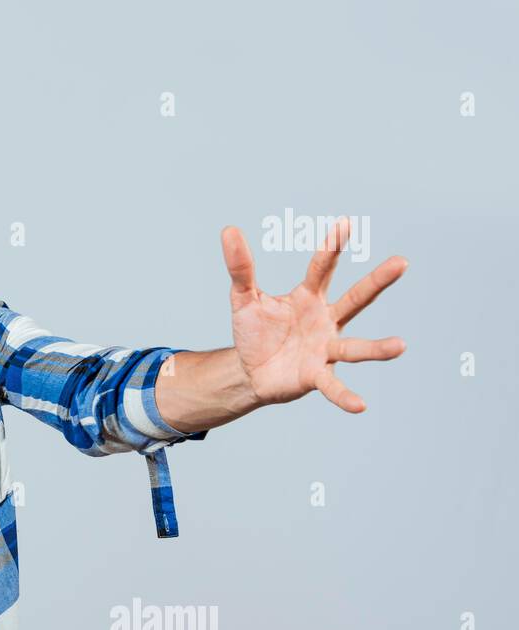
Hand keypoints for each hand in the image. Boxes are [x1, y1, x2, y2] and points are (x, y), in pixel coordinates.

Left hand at [221, 217, 406, 412]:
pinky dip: (344, 396)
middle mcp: (325, 320)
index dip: (331, 247)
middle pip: (355, 299)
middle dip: (377, 281)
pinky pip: (333, 386)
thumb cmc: (255, 332)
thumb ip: (240, 267)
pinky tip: (360, 405)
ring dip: (376, 348)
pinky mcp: (315, 375)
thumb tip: (228, 230)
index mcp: (309, 297)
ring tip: (400, 346)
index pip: (321, 269)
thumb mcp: (244, 298)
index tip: (343, 224)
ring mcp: (324, 348)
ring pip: (354, 347)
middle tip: (401, 262)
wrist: (250, 371)